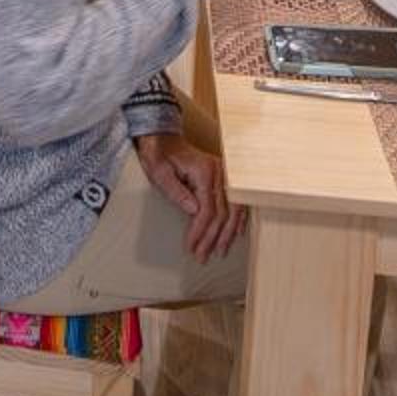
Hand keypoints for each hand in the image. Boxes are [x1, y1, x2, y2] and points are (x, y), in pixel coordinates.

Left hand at [136, 133, 246, 261]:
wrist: (163, 138)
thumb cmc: (159, 156)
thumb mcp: (160, 174)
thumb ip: (177, 192)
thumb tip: (194, 212)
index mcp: (204, 173)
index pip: (207, 210)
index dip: (200, 232)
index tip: (191, 248)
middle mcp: (219, 173)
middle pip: (223, 213)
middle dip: (214, 238)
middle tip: (203, 257)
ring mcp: (224, 174)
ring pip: (234, 210)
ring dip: (227, 233)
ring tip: (220, 251)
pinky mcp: (223, 177)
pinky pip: (237, 201)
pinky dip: (237, 220)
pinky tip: (236, 233)